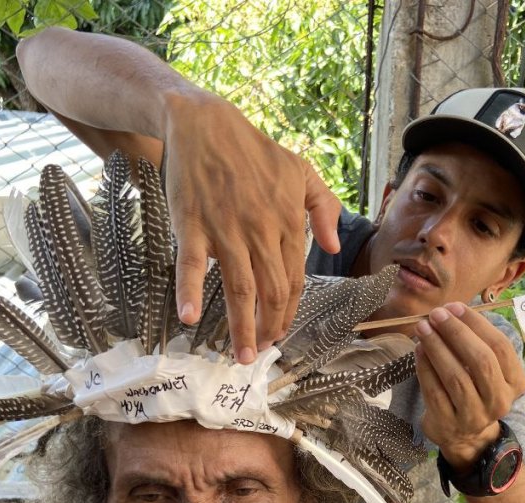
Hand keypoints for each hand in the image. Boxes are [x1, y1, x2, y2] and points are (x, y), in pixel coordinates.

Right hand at [162, 93, 341, 362]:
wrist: (205, 124)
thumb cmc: (254, 151)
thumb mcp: (301, 171)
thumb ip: (323, 208)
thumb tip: (334, 247)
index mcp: (288, 222)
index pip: (294, 280)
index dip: (289, 312)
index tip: (281, 334)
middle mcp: (261, 230)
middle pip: (271, 292)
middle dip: (270, 328)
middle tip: (261, 352)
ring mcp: (226, 229)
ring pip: (239, 288)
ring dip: (241, 326)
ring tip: (241, 355)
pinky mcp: (193, 224)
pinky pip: (191, 264)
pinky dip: (189, 291)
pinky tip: (190, 317)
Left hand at [413, 303, 524, 469]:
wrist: (467, 437)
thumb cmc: (476, 391)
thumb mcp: (489, 372)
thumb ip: (478, 344)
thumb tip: (452, 311)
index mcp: (515, 383)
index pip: (500, 347)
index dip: (477, 324)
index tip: (456, 307)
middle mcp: (499, 401)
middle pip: (481, 361)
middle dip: (457, 333)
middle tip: (436, 314)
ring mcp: (474, 416)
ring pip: (456, 377)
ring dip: (437, 347)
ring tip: (423, 328)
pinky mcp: (448, 424)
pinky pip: (434, 391)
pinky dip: (425, 367)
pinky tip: (418, 349)